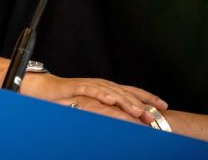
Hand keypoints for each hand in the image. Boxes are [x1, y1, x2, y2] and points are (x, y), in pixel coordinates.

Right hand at [22, 72, 167, 121]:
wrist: (44, 90)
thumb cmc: (68, 99)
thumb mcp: (92, 107)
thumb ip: (108, 112)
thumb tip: (126, 122)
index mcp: (108, 90)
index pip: (133, 93)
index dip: (149, 99)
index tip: (164, 107)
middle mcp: (102, 85)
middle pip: (126, 93)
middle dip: (142, 103)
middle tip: (155, 114)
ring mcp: (90, 85)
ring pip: (112, 92)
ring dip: (126, 101)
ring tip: (139, 110)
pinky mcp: (76, 87)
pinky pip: (90, 90)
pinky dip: (102, 94)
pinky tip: (111, 100)